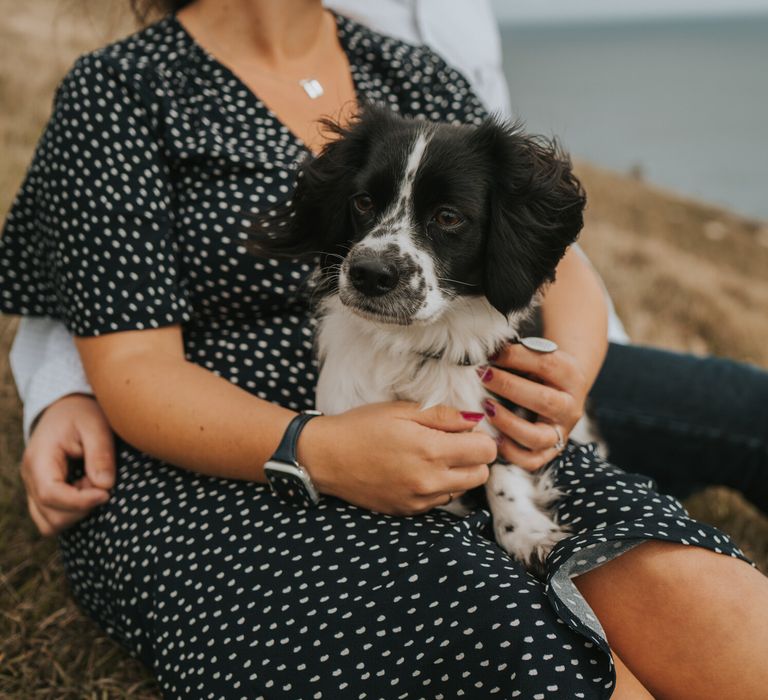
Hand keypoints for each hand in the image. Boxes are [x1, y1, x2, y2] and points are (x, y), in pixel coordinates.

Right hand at [21, 394, 114, 535]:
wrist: (66, 407)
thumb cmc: (82, 413)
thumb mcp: (95, 425)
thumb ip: (101, 454)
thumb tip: (105, 486)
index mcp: (39, 459)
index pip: (51, 495)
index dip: (80, 501)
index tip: (107, 493)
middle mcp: (30, 477)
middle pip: (51, 516)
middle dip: (82, 506)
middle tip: (101, 482)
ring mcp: (33, 487)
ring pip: (49, 523)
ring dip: (77, 512)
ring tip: (92, 484)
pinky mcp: (42, 492)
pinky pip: (52, 517)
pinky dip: (72, 512)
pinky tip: (86, 489)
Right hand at [298, 402, 496, 515]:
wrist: (326, 457)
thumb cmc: (362, 426)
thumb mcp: (402, 411)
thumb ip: (443, 416)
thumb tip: (475, 420)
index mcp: (431, 451)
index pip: (486, 451)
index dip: (480, 437)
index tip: (464, 429)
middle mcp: (430, 481)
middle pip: (481, 475)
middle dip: (474, 457)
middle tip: (451, 442)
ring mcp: (419, 500)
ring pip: (462, 490)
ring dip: (457, 473)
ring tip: (431, 455)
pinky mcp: (409, 511)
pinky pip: (440, 501)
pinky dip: (438, 486)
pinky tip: (417, 470)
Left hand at [480, 343, 588, 470]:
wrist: (561, 391)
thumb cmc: (540, 371)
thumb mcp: (536, 357)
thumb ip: (516, 355)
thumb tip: (486, 353)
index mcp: (571, 377)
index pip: (547, 365)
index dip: (516, 357)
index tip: (491, 355)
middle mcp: (570, 407)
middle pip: (543, 400)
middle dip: (509, 387)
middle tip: (483, 376)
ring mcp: (560, 433)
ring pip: (536, 437)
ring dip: (507, 422)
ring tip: (486, 407)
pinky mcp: (549, 452)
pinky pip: (530, 460)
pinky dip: (509, 451)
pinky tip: (492, 436)